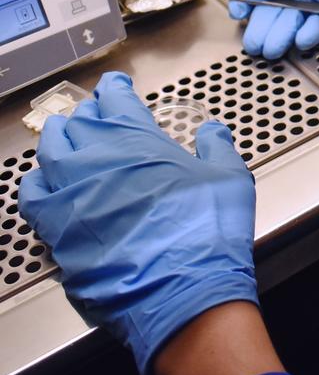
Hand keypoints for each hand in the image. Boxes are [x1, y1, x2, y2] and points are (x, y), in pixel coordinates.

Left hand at [18, 72, 258, 374]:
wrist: (182, 290)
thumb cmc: (207, 231)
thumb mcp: (229, 177)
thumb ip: (216, 147)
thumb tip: (212, 130)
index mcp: (139, 140)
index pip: (115, 100)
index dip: (114, 88)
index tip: (115, 85)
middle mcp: (98, 159)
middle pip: (78, 122)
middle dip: (88, 114)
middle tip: (95, 114)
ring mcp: (72, 194)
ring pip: (50, 150)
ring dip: (59, 139)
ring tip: (64, 136)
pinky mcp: (57, 230)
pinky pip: (32, 194)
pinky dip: (37, 181)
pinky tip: (44, 181)